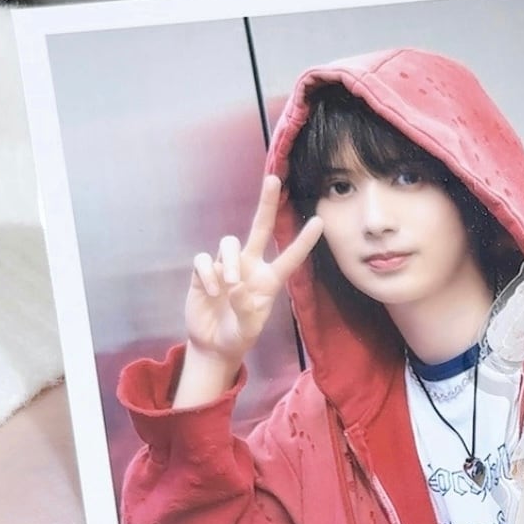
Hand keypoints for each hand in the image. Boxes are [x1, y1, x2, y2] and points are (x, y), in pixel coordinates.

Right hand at [180, 175, 323, 393]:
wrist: (214, 344)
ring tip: (227, 286)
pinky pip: (204, 260)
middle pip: (260, 227)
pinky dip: (208, 274)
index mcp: (269, 281)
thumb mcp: (247, 329)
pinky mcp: (204, 271)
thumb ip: (245, 308)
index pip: (290, 257)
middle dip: (266, 203)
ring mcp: (226, 266)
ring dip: (229, 262)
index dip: (304, 241)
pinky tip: (210, 291)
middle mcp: (250, 267)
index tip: (319, 221)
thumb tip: (235, 284)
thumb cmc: (238, 336)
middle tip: (273, 178)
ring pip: (229, 242)